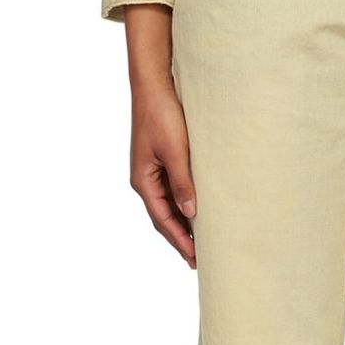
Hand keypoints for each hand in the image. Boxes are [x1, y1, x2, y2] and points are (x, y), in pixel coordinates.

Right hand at [130, 81, 197, 267]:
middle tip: (199, 258)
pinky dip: (183, 201)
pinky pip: (172, 187)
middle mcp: (145, 179)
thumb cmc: (162, 115)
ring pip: (168, 203)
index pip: (163, 220)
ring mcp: (152, 169)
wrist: (154, 85)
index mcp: (143, 181)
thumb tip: (191, 212)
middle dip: (180, 237)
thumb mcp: (174, 150)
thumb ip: (182, 181)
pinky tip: (197, 206)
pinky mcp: (161, 157)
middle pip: (163, 216)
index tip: (196, 258)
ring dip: (182, 220)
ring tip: (201, 239)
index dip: (180, 240)